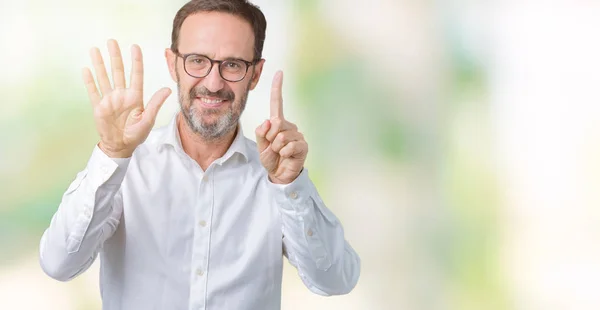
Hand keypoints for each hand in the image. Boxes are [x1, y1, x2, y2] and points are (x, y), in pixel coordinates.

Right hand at [82, 39, 170, 157]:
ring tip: (95, 49)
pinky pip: (93, 92)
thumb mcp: (148, 119)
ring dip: (99, 64)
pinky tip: (86, 69)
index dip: (136, 61)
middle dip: (115, 56)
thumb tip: (168, 89)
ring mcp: (109, 99)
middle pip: (118, 71)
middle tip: (112, 41)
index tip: (135, 46)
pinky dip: (89, 81)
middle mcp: (122, 95)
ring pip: (104, 78)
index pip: (136, 75)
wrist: (121, 146)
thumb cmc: (137, 134)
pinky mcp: (99, 107)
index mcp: (135, 97)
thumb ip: (155, 103)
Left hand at [255, 71, 307, 183]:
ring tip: (280, 153)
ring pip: (281, 136)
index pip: (277, 103)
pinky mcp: (303, 145)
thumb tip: (269, 121)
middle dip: (270, 137)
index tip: (280, 73)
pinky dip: (284, 153)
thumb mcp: (261, 144)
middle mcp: (289, 126)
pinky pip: (289, 146)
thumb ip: (261, 132)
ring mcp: (297, 135)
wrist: (279, 174)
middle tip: (273, 147)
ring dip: (276, 147)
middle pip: (276, 123)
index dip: (278, 88)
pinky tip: (287, 156)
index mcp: (278, 123)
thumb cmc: (271, 158)